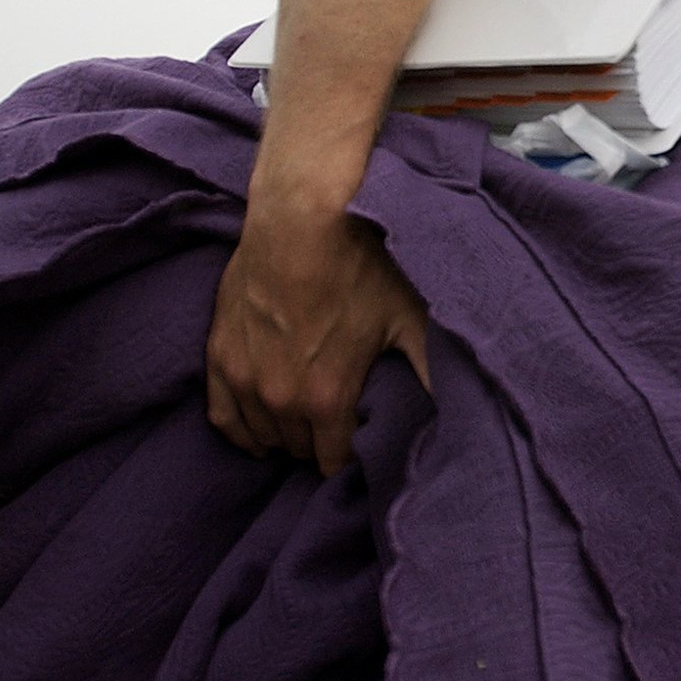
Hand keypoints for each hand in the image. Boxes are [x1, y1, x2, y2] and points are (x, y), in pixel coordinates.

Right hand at [205, 207, 430, 474]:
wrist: (300, 220)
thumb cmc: (360, 264)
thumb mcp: (409, 316)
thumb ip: (429, 368)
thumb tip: (461, 407)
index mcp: (327, 398)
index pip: (335, 460)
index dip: (352, 453)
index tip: (363, 440)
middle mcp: (280, 399)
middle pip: (301, 449)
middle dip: (320, 441)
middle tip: (337, 423)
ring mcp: (244, 379)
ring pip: (264, 436)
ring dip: (285, 434)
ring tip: (305, 420)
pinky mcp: (218, 356)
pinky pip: (222, 417)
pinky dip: (242, 428)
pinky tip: (258, 429)